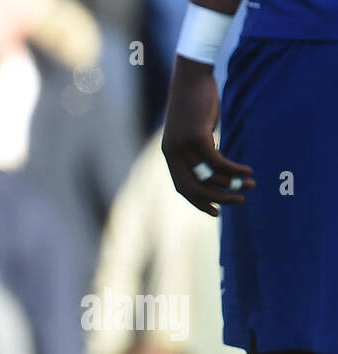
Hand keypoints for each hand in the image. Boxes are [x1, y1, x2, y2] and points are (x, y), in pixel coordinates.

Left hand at [161, 57, 253, 216]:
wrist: (191, 77)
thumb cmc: (195, 101)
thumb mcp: (194, 128)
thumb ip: (199, 148)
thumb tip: (213, 164)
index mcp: (170, 154)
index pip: (182, 187)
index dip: (198, 201)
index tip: (215, 210)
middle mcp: (173, 154)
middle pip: (194, 187)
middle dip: (216, 198)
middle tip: (237, 202)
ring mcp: (183, 146)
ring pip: (208, 175)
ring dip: (231, 183)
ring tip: (249, 186)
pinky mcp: (196, 137)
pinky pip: (217, 162)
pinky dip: (233, 169)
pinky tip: (247, 171)